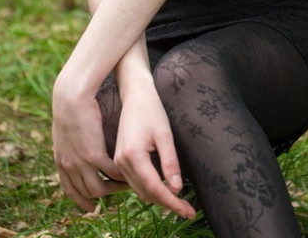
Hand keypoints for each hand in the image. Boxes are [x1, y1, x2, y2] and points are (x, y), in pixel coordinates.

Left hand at [52, 74, 128, 211]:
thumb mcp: (65, 129)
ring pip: (100, 188)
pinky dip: (121, 175)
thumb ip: (70, 143)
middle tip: (116, 191)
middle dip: (102, 195)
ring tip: (127, 182)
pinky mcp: (93, 155)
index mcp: (61, 160)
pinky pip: (110, 173)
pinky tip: (130, 170)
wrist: (71, 95)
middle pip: (86, 192)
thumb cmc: (71, 105)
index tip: (92, 207)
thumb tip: (75, 148)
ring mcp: (80, 163)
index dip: (81, 200)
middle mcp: (69, 166)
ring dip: (114, 187)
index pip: (70, 189)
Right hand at [114, 85, 195, 219]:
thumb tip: (177, 188)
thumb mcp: (165, 135)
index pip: (154, 188)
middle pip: (146, 193)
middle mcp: (122, 162)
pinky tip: (163, 189)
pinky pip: (134, 182)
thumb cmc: (152, 111)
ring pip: (139, 191)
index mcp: (133, 155)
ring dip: (158, 198)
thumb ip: (170, 162)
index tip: (189, 211)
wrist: (135, 96)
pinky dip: (149, 189)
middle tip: (188, 209)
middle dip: (167, 203)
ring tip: (179, 203)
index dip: (172, 203)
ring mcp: (118, 162)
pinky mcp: (120, 160)